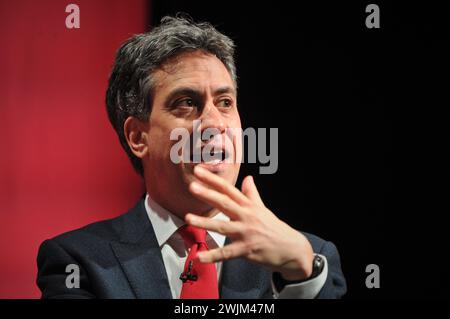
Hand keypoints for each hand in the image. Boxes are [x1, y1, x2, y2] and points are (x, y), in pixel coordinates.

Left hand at [185, 165, 314, 280]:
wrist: (292, 249)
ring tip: (188, 218)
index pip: (228, 189)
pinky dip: (212, 256)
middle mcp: (246, 217)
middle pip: (225, 203)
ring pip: (222, 227)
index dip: (213, 180)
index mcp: (249, 206)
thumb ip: (252, 194)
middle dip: (208, 194)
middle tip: (192, 186)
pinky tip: (199, 257)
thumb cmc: (275, 228)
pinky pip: (227, 253)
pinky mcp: (246, 250)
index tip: (199, 171)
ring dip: (204, 222)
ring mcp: (246, 234)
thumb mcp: (263, 208)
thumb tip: (248, 178)